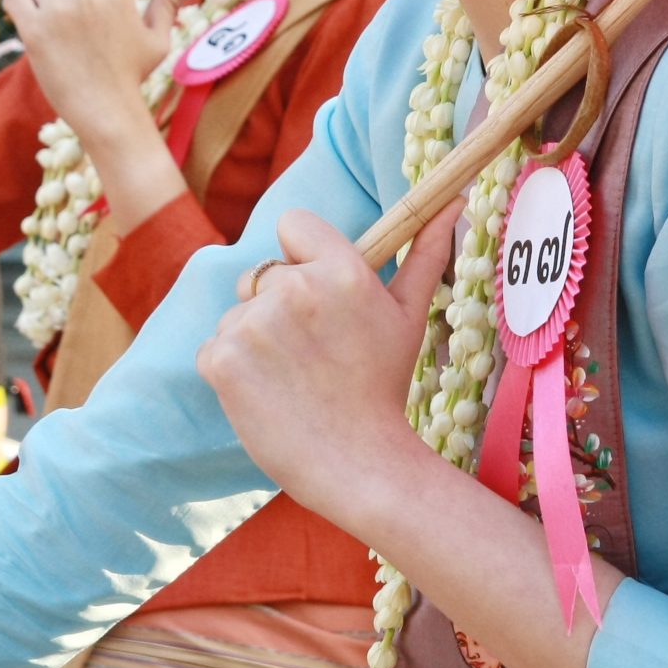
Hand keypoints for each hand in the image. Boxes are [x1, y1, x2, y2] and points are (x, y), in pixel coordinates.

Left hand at [2, 0, 189, 159]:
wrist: (107, 110)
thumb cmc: (133, 76)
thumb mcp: (157, 39)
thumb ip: (170, 3)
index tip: (85, 5)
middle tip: (67, 22)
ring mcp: (59, 10)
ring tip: (48, 23)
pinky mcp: (34, 28)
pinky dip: (17, 6)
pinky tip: (27, 23)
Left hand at [197, 207, 458, 525]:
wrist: (358, 465)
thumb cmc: (384, 388)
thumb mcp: (408, 315)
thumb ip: (424, 252)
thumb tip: (453, 202)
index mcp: (342, 270)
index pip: (293, 224)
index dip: (302, 255)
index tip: (317, 293)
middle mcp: (294, 288)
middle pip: (264, 274)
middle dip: (280, 306)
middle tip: (313, 353)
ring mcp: (252, 324)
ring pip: (238, 313)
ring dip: (256, 339)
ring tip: (293, 378)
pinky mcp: (220, 358)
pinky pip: (214, 346)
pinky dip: (232, 369)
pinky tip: (267, 394)